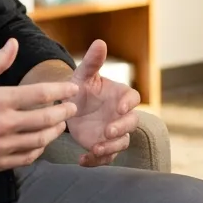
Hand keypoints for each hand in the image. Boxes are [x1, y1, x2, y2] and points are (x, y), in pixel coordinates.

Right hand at [0, 39, 79, 174]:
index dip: (61, 91)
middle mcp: (3, 124)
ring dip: (54, 132)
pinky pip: (26, 158)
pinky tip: (40, 143)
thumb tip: (13, 43)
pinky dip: (38, 150)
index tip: (72, 89)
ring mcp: (1, 146)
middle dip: (64, 112)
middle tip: (72, 108)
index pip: (41, 94)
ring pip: (40, 140)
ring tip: (59, 125)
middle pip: (46, 118)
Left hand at [65, 39, 140, 166]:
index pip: (133, 99)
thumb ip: (93, 61)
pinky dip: (96, 161)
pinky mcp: (104, 146)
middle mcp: (121, 115)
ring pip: (121, 143)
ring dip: (110, 147)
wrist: (69, 108)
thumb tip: (100, 42)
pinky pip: (106, 157)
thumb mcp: (83, 75)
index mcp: (120, 96)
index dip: (128, 104)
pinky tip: (83, 159)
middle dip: (121, 128)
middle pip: (132, 124)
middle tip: (106, 131)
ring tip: (95, 149)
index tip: (118, 108)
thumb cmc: (80, 88)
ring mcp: (114, 132)